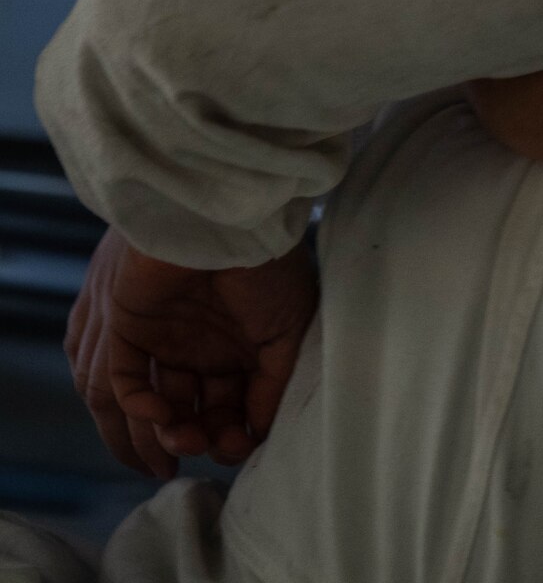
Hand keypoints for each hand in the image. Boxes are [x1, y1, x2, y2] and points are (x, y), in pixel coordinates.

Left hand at [66, 228, 317, 478]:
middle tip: (204, 443)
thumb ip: (274, 385)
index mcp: (237, 346)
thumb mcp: (289, 330)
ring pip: (148, 406)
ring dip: (158, 436)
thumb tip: (257, 434)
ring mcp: (161, 338)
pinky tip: (160, 415)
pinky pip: (120, 382)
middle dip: (195, 437)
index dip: (230, 434)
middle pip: (187, 412)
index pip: (226, 407)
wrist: (232, 224)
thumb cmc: (270, 269)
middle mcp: (197, 347)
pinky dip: (136, 407)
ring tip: (172, 450)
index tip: (237, 442)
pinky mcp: (126, 326)